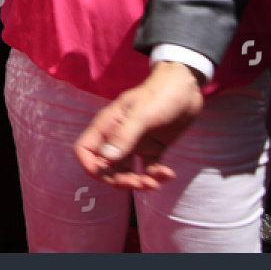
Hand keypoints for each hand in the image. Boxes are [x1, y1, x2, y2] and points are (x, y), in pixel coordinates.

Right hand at [75, 61, 204, 188]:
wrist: (185, 86)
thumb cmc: (160, 95)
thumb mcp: (142, 115)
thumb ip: (123, 137)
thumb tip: (105, 161)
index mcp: (107, 126)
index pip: (85, 151)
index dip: (92, 167)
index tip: (110, 177)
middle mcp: (117, 136)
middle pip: (107, 167)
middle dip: (120, 180)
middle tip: (140, 183)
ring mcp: (135, 142)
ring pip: (127, 171)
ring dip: (139, 181)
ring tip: (156, 182)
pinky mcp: (153, 146)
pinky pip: (148, 167)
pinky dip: (156, 175)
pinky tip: (169, 174)